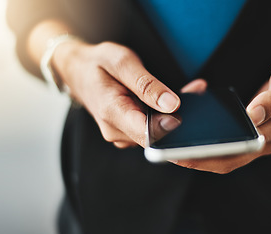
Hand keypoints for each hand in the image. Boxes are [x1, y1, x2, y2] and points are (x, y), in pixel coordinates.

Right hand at [53, 40, 206, 147]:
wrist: (77, 71)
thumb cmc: (97, 64)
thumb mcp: (121, 62)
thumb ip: (146, 84)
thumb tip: (171, 104)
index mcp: (112, 113)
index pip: (148, 133)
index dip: (171, 125)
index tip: (186, 108)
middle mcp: (115, 131)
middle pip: (156, 135)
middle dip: (176, 114)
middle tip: (193, 91)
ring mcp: (121, 135)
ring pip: (156, 133)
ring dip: (171, 114)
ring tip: (182, 92)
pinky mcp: (127, 133)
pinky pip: (150, 129)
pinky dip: (162, 115)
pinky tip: (166, 99)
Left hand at [170, 56, 270, 173]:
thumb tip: (252, 116)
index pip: (238, 154)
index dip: (210, 158)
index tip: (184, 156)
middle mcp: (263, 140)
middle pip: (224, 158)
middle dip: (195, 159)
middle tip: (167, 153)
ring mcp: (255, 136)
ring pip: (222, 152)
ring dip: (197, 152)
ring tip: (171, 145)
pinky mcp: (248, 127)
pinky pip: (224, 139)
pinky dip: (205, 139)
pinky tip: (188, 130)